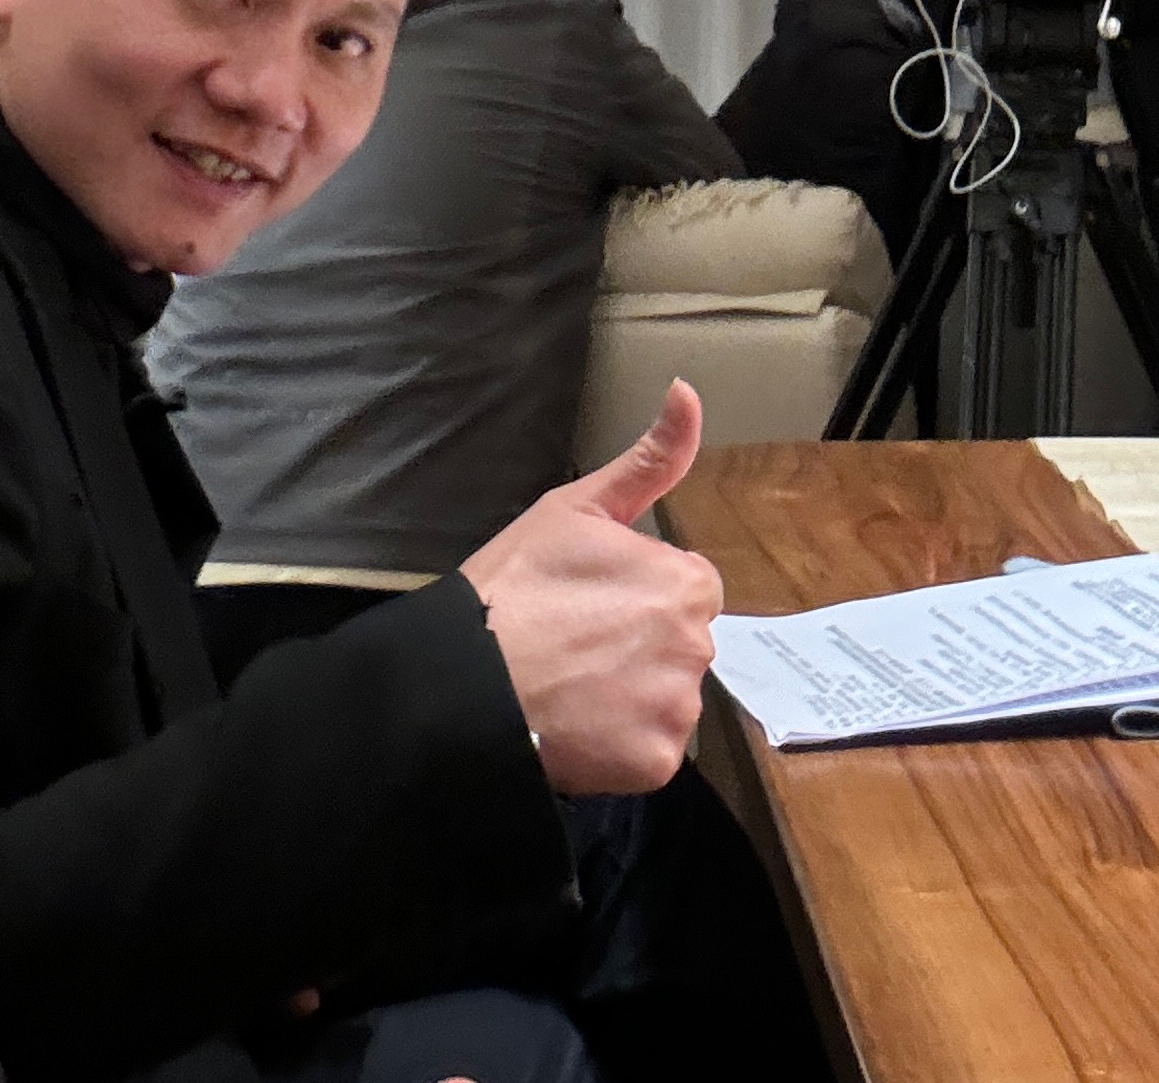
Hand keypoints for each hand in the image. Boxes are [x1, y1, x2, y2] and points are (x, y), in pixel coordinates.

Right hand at [458, 382, 722, 795]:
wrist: (461, 679)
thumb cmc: (513, 587)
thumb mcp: (577, 509)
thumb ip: (650, 459)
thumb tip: (688, 392)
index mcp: (686, 585)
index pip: (683, 592)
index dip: (635, 595)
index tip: (587, 604)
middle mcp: (697, 649)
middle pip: (678, 647)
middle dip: (638, 647)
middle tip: (573, 646)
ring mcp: (677, 712)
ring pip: (665, 700)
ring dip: (630, 698)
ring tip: (570, 688)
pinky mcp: (654, 765)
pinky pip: (648, 753)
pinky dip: (619, 747)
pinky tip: (576, 727)